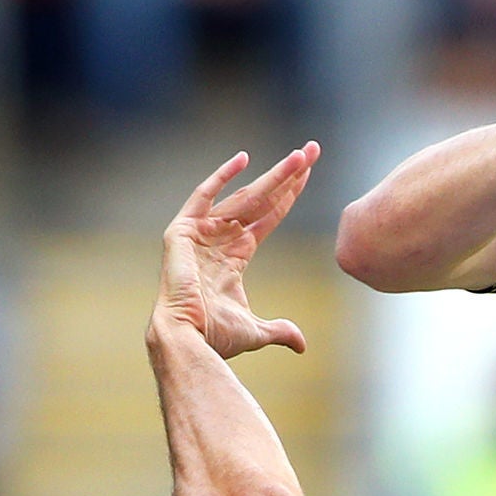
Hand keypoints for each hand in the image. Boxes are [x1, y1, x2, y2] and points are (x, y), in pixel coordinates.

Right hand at [157, 146, 318, 357]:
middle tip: (311, 151)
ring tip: (299, 156)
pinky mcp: (184, 230)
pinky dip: (221, 177)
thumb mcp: (256, 331)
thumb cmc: (215, 336)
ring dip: (274, 175)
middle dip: (288, 176)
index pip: (268, 217)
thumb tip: (302, 345)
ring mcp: (202, 232)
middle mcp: (220, 237)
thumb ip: (280, 331)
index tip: (307, 174)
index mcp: (235, 255)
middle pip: (262, 199)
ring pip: (246, 196)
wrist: (188, 338)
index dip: (288, 195)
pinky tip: (244, 158)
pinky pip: (203, 196)